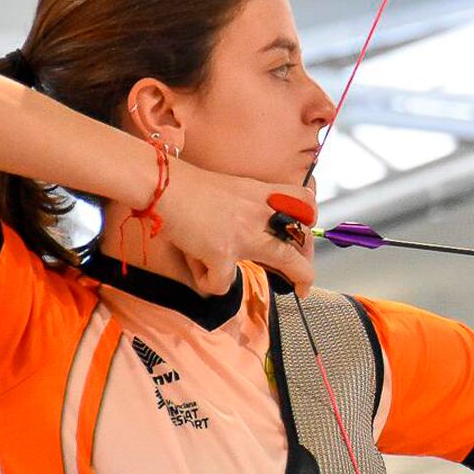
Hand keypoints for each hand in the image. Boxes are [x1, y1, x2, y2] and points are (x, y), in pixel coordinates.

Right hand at [157, 161, 316, 295]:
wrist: (163, 185)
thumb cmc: (189, 188)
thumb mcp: (231, 188)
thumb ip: (247, 207)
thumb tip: (251, 232)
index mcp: (261, 194)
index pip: (305, 201)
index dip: (310, 220)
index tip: (304, 237)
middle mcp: (259, 212)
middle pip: (302, 238)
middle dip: (309, 264)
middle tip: (304, 282)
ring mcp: (244, 233)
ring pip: (286, 262)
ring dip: (296, 279)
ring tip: (292, 288)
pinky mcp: (222, 252)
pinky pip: (225, 282)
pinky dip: (212, 282)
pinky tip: (202, 274)